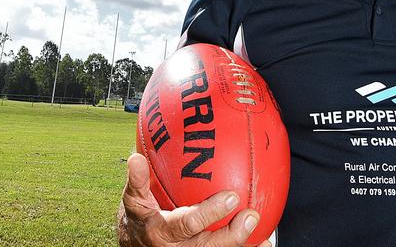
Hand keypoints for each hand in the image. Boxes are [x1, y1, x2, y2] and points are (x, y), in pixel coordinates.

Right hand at [117, 153, 266, 246]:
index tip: (230, 196)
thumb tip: (136, 157)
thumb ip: (137, 179)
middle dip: (232, 235)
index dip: (210, 213)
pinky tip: (262, 243)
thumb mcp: (133, 199)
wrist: (134, 246)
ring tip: (263, 236)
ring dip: (243, 246)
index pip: (188, 223)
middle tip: (251, 216)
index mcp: (162, 231)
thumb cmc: (139, 218)